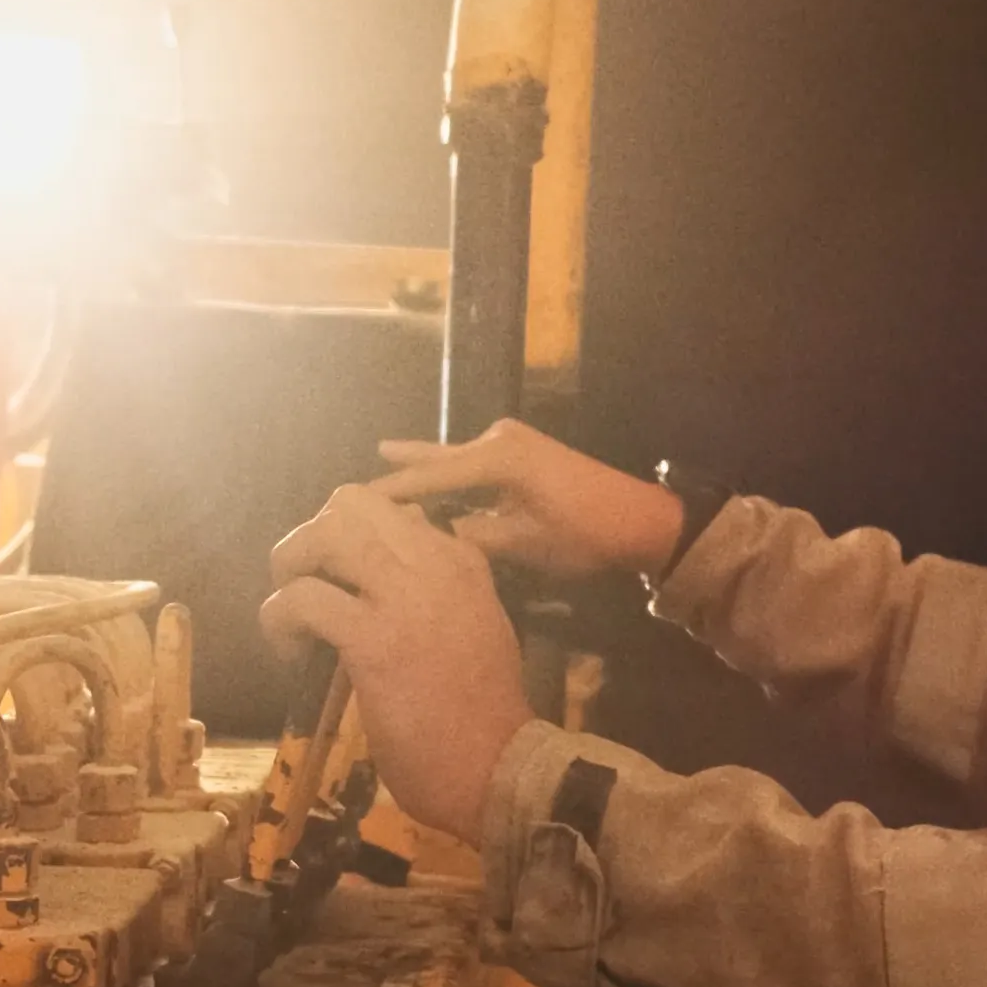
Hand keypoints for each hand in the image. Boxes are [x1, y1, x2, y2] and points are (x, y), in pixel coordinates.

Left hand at [258, 483, 537, 831]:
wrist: (497, 768)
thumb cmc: (485, 712)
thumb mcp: (476, 625)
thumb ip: (438, 590)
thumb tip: (383, 580)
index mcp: (462, 560)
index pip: (393, 507)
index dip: (350, 537)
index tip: (341, 577)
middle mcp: (435, 564)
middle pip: (351, 503)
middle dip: (313, 538)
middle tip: (305, 583)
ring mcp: (405, 598)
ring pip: (323, 535)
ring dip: (290, 568)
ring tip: (292, 613)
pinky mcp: (373, 641)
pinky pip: (300, 600)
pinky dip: (278, 620)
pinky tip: (291, 652)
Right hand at [371, 418, 685, 583]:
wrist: (640, 520)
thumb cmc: (585, 536)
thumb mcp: (524, 545)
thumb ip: (471, 537)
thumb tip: (424, 538)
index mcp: (497, 459)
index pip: (428, 479)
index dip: (388, 496)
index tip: (346, 511)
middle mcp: (498, 441)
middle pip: (435, 462)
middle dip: (397, 476)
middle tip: (347, 491)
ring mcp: (510, 443)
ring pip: (451, 460)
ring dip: (419, 471)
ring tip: (373, 466)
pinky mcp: (520, 453)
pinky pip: (470, 464)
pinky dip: (445, 473)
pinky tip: (417, 466)